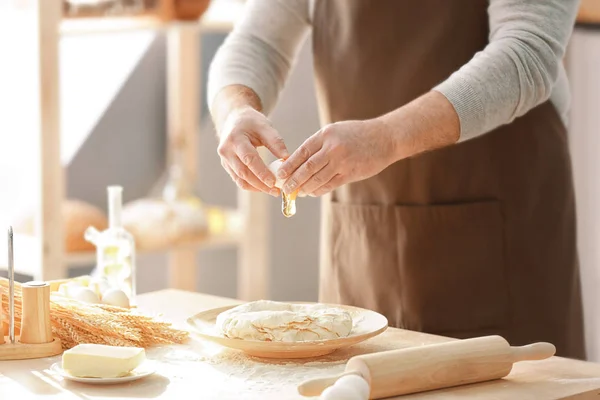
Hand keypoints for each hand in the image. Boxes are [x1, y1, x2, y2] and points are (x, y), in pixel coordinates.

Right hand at [217, 106, 288, 195]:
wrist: (233, 119)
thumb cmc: (251, 122)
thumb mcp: (265, 126)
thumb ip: (276, 142)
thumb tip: (287, 159)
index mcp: (235, 139)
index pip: (249, 159)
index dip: (261, 172)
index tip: (274, 182)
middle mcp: (226, 151)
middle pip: (243, 173)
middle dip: (260, 184)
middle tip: (276, 191)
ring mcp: (225, 160)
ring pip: (240, 180)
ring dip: (257, 188)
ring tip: (273, 191)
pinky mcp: (227, 166)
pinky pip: (239, 180)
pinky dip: (252, 186)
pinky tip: (264, 188)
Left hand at [277, 119, 397, 196]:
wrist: (385, 138)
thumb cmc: (358, 134)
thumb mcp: (336, 131)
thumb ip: (320, 144)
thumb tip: (300, 161)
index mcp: (326, 135)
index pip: (302, 152)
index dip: (289, 165)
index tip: (280, 174)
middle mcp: (332, 148)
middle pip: (307, 168)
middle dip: (293, 180)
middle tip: (284, 188)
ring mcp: (342, 162)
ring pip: (317, 179)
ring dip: (304, 188)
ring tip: (297, 193)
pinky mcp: (351, 173)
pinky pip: (330, 185)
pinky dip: (319, 190)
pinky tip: (312, 192)